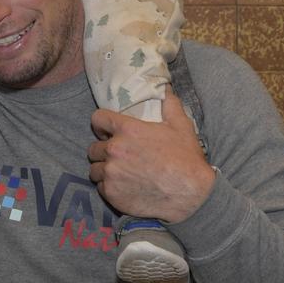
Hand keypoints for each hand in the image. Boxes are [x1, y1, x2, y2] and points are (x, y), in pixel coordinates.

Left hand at [87, 89, 214, 223]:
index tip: (107, 131)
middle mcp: (114, 150)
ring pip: (94, 169)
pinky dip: (109, 187)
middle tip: (118, 156)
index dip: (101, 125)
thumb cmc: (186, 158)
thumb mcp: (181, 125)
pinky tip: (124, 187)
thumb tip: (165, 88)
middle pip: (93, 148)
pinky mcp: (111, 194)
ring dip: (104, 170)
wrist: (190, 194)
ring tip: (119, 173)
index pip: (97, 119)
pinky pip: (100, 187)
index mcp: (127, 130)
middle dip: (103, 151)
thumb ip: (169, 104)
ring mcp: (111, 174)